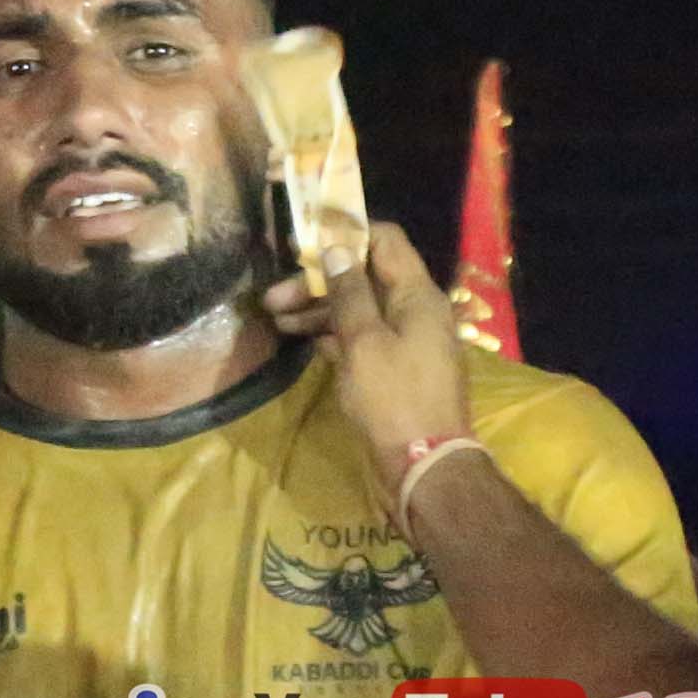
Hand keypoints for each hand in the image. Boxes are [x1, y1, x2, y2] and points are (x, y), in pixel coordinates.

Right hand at [269, 217, 474, 474]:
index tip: (305, 241)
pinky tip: (303, 340)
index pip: (385, 240)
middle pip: (365, 277)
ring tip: (276, 320)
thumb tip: (337, 248)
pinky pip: (364, 338)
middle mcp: (416, 310)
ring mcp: (407, 340)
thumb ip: (349, 293)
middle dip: (320, 282)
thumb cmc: (393, 397)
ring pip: (361, 310)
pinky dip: (335, 336)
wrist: (424, 464)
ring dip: (320, 311)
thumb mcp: (363, 341)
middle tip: (273, 297)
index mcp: (416, 294)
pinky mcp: (397, 368)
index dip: (346, 233)